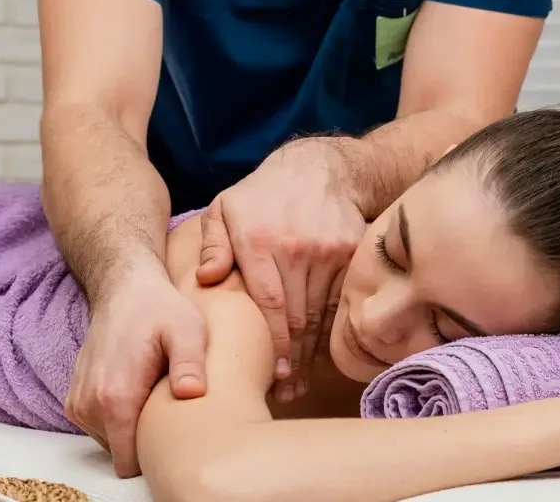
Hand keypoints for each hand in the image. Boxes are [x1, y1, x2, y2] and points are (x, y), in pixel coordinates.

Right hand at [65, 265, 206, 477]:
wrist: (124, 287)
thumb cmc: (160, 308)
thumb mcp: (187, 329)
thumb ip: (190, 363)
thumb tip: (191, 394)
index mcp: (116, 398)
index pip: (130, 464)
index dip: (155, 458)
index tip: (175, 440)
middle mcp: (90, 406)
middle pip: (122, 456)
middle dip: (145, 442)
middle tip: (169, 410)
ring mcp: (78, 404)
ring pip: (112, 444)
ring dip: (132, 428)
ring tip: (153, 395)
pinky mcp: (75, 402)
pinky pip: (101, 430)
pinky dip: (118, 419)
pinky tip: (138, 392)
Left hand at [195, 138, 365, 401]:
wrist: (317, 168)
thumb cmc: (261, 196)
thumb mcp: (224, 208)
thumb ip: (211, 244)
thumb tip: (206, 279)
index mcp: (260, 240)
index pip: (269, 303)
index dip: (273, 343)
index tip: (274, 375)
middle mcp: (297, 246)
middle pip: (299, 316)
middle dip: (292, 359)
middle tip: (285, 390)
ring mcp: (330, 249)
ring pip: (323, 313)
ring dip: (313, 351)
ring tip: (300, 380)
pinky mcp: (354, 251)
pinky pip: (343, 300)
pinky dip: (333, 329)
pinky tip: (322, 351)